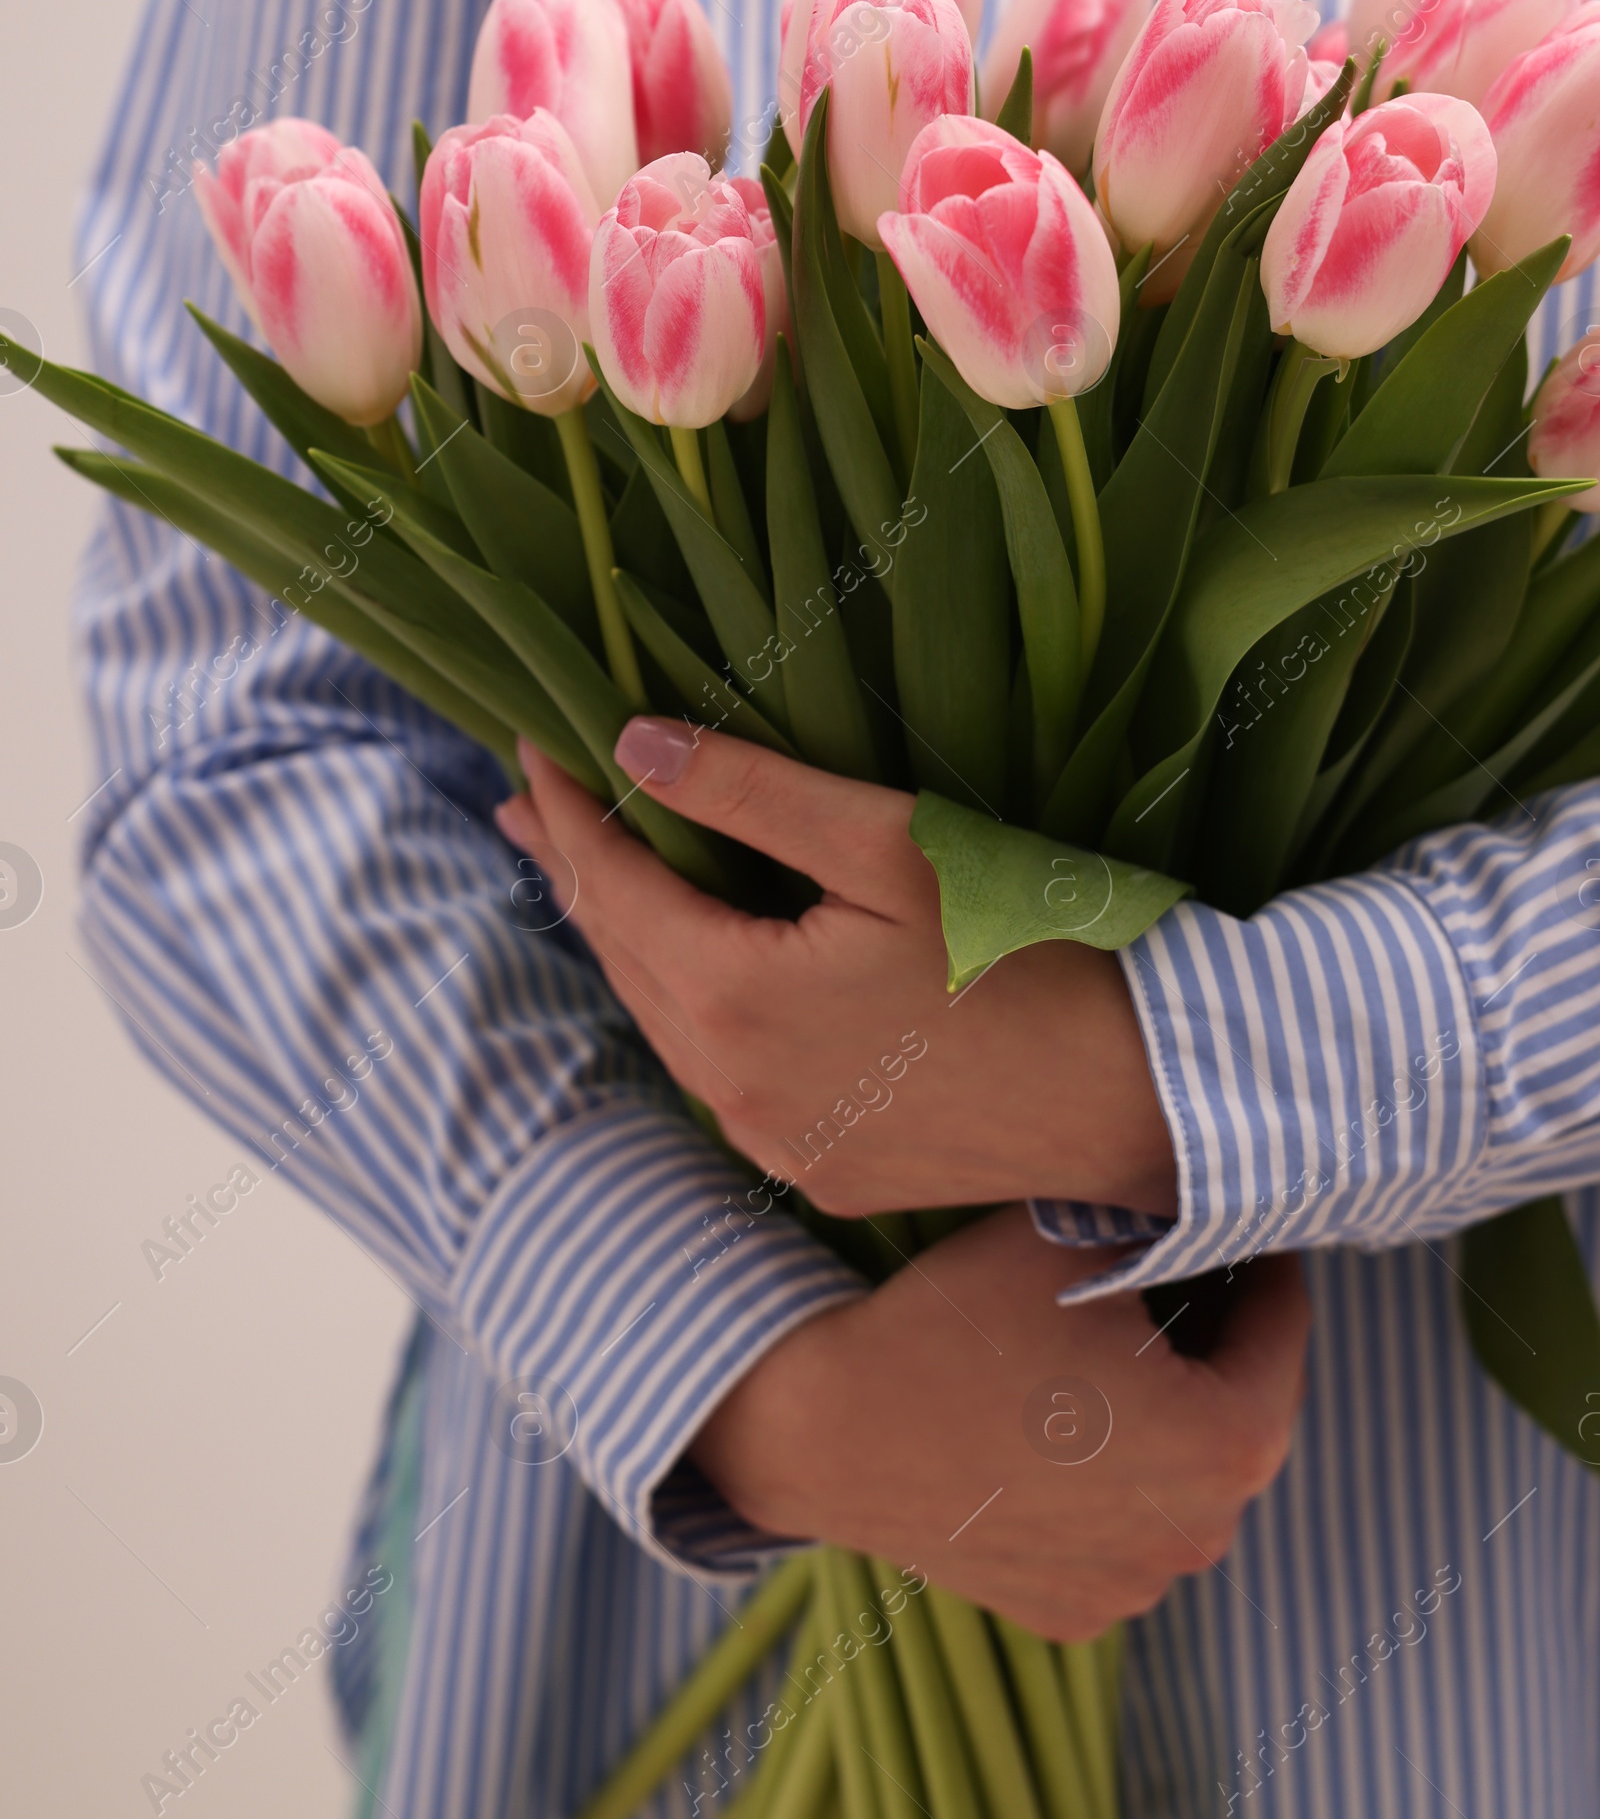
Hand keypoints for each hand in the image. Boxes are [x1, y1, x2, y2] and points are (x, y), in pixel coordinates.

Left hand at [495, 721, 1177, 1216]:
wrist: (1145, 1093)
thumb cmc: (1029, 946)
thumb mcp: (890, 844)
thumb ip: (751, 794)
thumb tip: (632, 744)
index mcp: (734, 1001)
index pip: (611, 888)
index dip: (566, 812)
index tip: (528, 745)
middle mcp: (733, 1089)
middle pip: (624, 961)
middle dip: (575, 873)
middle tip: (528, 803)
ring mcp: (777, 1143)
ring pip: (668, 1024)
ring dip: (628, 943)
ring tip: (591, 876)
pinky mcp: (824, 1170)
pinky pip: (723, 1075)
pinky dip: (690, 1007)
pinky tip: (695, 971)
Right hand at [691, 1207, 1310, 1639]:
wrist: (828, 1428)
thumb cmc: (961, 1323)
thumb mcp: (1077, 1236)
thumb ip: (1166, 1216)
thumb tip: (1214, 1196)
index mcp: (1230, 1443)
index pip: (1282, 1328)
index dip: (1258, 1259)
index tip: (1231, 1221)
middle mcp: (1203, 1536)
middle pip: (1236, 1408)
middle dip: (1212, 1339)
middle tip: (1167, 1272)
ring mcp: (1136, 1588)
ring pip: (1179, 1476)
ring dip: (1160, 1416)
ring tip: (1101, 1348)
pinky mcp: (1074, 1614)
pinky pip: (1118, 1532)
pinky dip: (1104, 1484)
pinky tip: (1050, 1428)